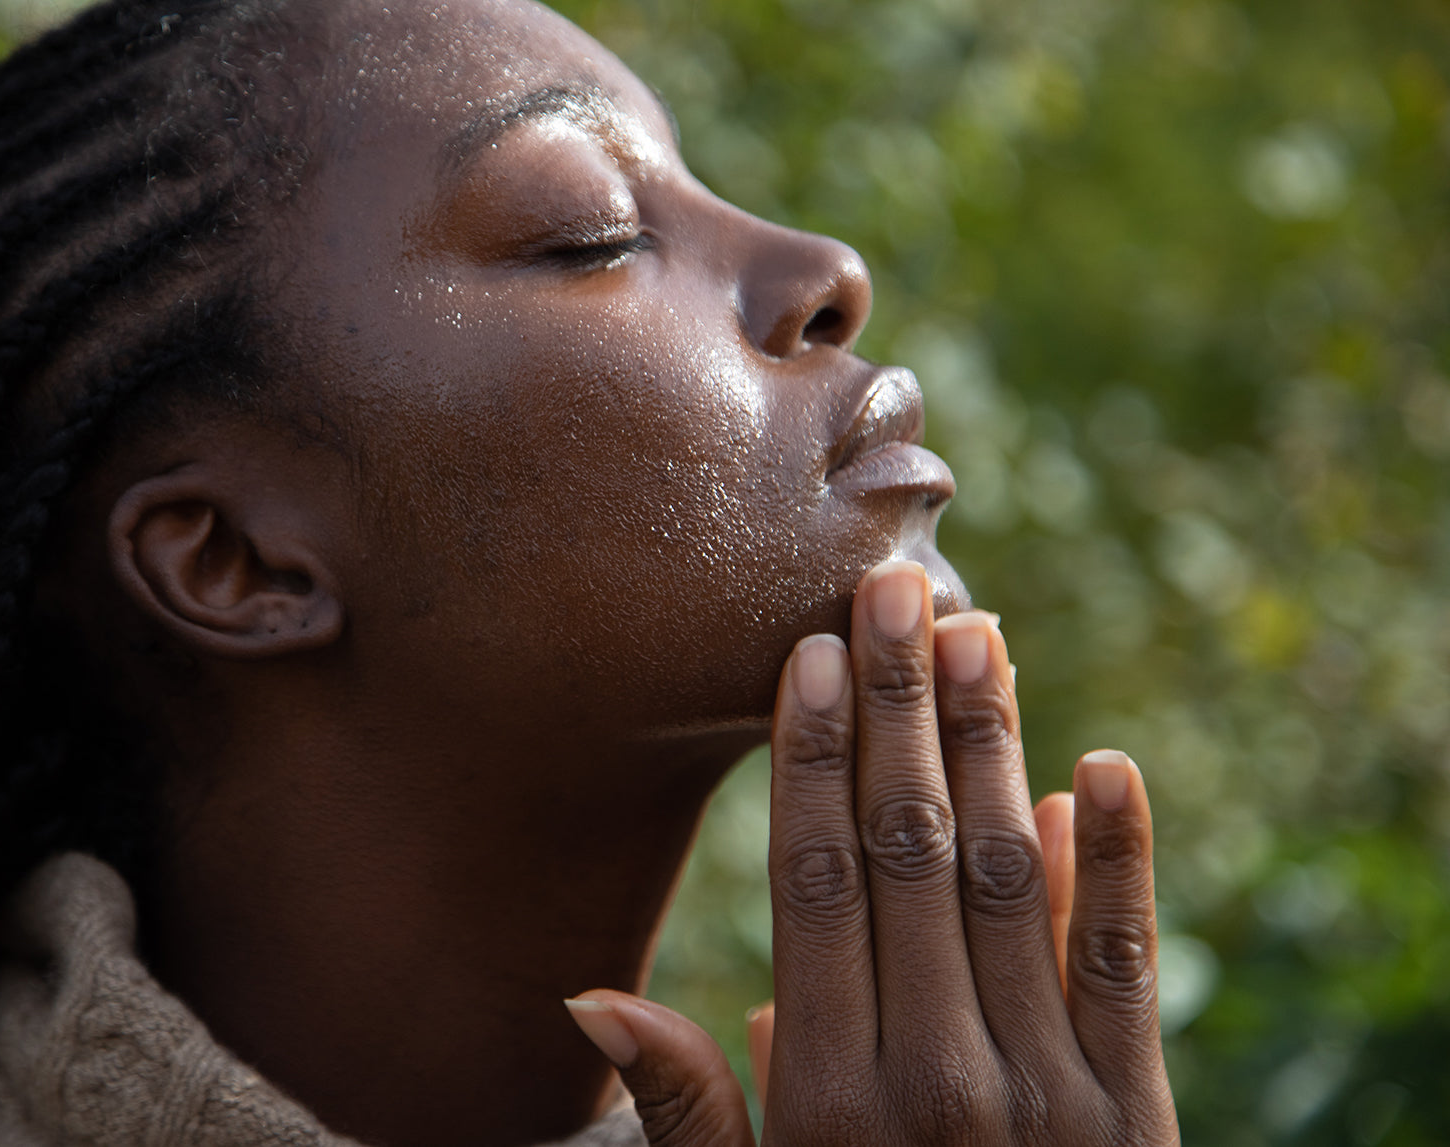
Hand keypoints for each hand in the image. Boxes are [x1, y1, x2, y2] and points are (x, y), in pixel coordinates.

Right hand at [565, 560, 1177, 1144]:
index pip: (816, 883)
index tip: (808, 653)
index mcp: (824, 1096)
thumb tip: (588, 997)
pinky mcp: (1135, 1113)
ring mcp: (1045, 1093)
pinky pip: (1120, 965)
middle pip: (908, 852)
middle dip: (898, 709)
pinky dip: (1115, 862)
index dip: (812, 760)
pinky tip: (1098, 766)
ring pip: (1006, 879)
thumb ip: (682, 1108)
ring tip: (975, 631)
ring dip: (991, 745)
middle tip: (891, 587)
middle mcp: (934, 1077)